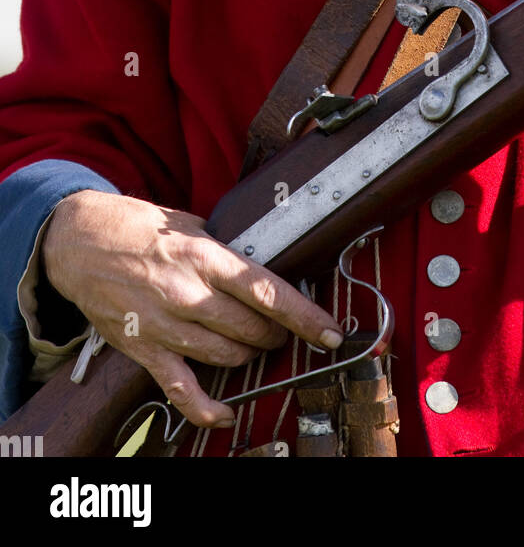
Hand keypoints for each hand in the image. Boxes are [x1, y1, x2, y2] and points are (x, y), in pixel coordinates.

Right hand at [41, 190, 343, 428]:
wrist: (78, 241)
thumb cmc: (137, 227)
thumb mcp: (189, 224)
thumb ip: (223, 250)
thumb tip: (259, 266)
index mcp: (206, 256)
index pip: (268, 292)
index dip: (304, 316)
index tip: (331, 332)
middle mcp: (189, 293)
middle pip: (252, 330)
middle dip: (275, 335)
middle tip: (278, 331)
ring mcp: (165, 325)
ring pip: (227, 356)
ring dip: (248, 356)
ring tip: (251, 346)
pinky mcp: (144, 349)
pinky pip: (180, 389)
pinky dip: (205, 408)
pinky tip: (224, 413)